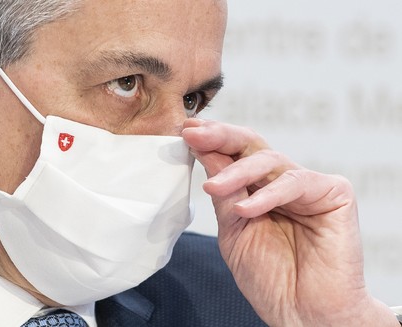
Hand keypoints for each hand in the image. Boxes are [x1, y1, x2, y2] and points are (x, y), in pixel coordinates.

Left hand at [182, 118, 397, 326]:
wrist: (303, 314)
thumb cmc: (271, 277)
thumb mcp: (234, 231)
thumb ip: (224, 194)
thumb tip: (204, 151)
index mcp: (257, 189)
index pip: (233, 154)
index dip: (210, 141)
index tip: (184, 131)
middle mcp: (281, 182)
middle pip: (251, 145)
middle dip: (220, 137)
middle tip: (194, 134)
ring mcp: (308, 186)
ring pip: (269, 160)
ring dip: (236, 171)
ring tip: (212, 188)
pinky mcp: (334, 194)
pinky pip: (295, 183)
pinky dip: (267, 195)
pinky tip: (245, 210)